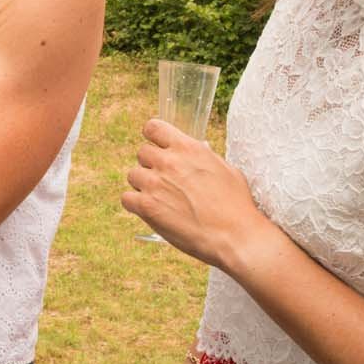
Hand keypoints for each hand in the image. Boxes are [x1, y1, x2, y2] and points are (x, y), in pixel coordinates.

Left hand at [121, 119, 269, 271]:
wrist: (234, 235)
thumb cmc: (236, 205)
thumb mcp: (225, 169)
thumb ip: (203, 157)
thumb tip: (195, 153)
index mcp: (188, 147)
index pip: (153, 127)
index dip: (154, 138)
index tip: (158, 147)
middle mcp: (168, 161)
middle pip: (142, 152)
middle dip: (151, 165)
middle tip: (167, 181)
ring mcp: (154, 183)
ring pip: (133, 175)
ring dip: (143, 185)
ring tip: (162, 199)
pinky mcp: (146, 206)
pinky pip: (127, 198)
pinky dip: (136, 204)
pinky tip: (152, 211)